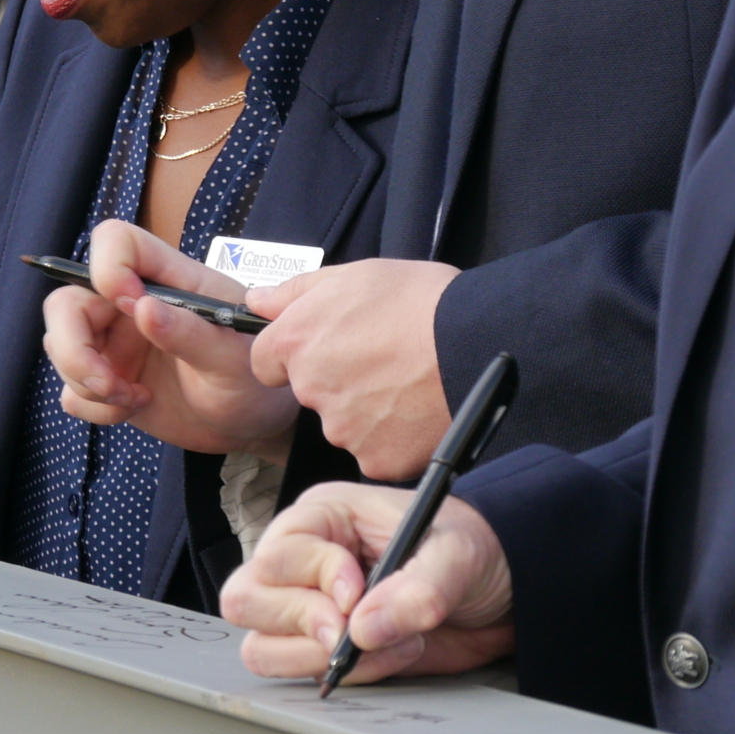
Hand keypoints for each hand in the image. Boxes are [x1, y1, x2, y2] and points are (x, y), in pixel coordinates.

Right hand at [39, 221, 302, 455]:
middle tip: (108, 383)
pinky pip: (71, 390)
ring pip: (58, 345)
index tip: (131, 307)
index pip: (114, 241)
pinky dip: (94, 407)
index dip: (107, 266)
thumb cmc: (251, 379)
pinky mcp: (105, 380)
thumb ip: (191, 332)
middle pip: (66, 301)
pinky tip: (132, 408)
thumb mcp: (233, 357)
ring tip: (132, 399)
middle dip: (74, 348)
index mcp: (166, 280)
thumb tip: (144, 308)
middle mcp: (129, 304)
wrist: (251, 425)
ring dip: (87, 382)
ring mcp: (113, 342)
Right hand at [220, 479, 514, 684]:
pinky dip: (344, 676)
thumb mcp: (457, 555)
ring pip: (262, 647)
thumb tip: (361, 631)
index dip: (314, 580)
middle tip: (351, 632)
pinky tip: (390, 656)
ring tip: (386, 644)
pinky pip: (300, 675)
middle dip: (303, 623)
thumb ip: (416, 590)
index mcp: (322, 517)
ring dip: (320, 657)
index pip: (275, 555)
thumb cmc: (477, 548)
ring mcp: (309, 606)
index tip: (359, 594)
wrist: (506, 588)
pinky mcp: (326, 646)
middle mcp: (303, 560)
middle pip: (246, 601)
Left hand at [246, 258, 459, 480]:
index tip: (328, 348)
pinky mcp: (376, 459)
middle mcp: (310, 390)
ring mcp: (342, 429)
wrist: (478, 342)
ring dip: (366, 410)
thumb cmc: (421, 301)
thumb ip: (295, 292)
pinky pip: (376, 451)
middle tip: (381, 360)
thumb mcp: (354, 275)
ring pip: (344, 424)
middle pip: (310, 393)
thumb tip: (256, 300)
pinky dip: (393, 437)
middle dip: (336, 380)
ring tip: (406, 383)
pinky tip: (417, 411)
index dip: (295, 354)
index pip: (266, 362)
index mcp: (296, 342)